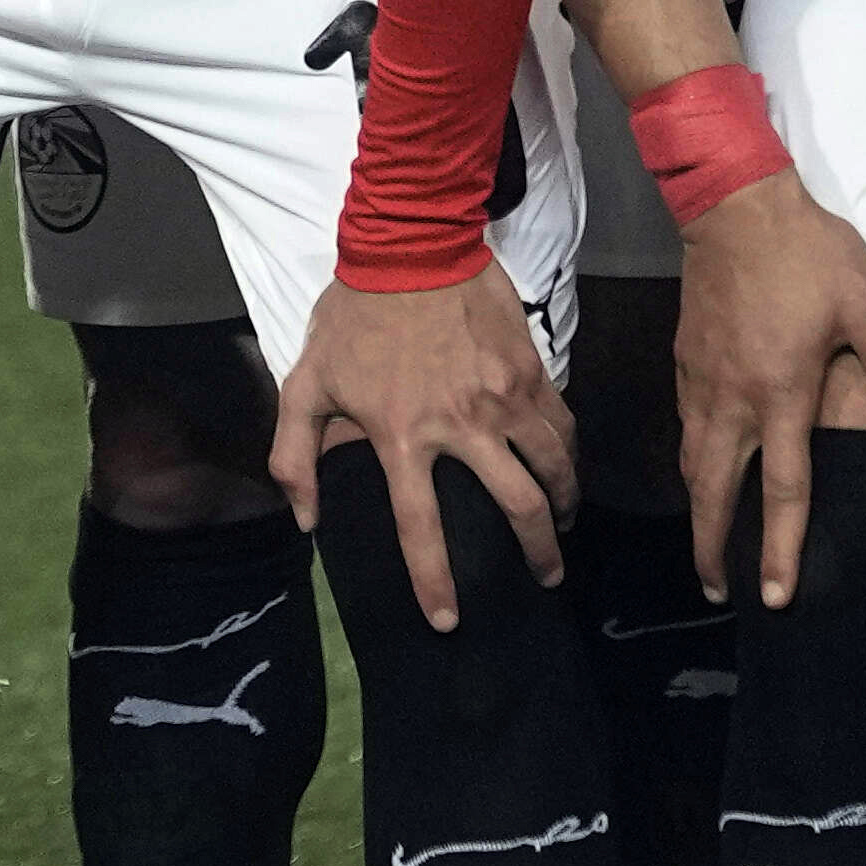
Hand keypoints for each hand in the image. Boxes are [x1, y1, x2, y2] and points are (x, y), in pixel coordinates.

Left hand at [270, 269, 576, 628]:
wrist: (410, 244)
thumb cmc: (353, 316)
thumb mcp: (304, 383)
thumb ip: (296, 456)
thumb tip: (306, 522)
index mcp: (401, 436)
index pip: (420, 527)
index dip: (434, 581)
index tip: (448, 621)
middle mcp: (461, 426)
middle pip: (516, 508)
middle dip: (537, 555)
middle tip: (545, 577)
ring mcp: (504, 399)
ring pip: (553, 470)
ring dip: (564, 507)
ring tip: (564, 526)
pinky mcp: (532, 372)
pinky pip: (563, 427)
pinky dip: (570, 456)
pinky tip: (565, 469)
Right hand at [669, 177, 865, 609]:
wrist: (735, 203)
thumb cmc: (808, 255)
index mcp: (781, 393)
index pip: (782, 489)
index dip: (780, 547)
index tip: (776, 595)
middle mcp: (733, 399)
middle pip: (715, 491)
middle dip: (714, 546)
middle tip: (720, 591)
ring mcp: (702, 381)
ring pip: (693, 462)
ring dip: (700, 508)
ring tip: (708, 542)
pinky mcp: (686, 360)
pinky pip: (687, 428)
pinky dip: (694, 463)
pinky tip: (705, 467)